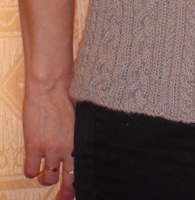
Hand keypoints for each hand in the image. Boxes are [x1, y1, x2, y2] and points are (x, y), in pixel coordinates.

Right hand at [22, 82, 74, 199]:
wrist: (51, 86)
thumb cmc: (68, 94)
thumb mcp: (81, 117)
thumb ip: (80, 133)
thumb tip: (79, 142)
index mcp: (82, 140)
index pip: (83, 169)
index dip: (79, 182)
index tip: (76, 189)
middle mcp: (68, 149)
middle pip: (69, 180)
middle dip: (65, 192)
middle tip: (63, 197)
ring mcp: (50, 149)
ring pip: (48, 178)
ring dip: (46, 177)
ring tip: (46, 172)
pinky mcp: (34, 146)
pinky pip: (30, 171)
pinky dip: (31, 170)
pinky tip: (33, 163)